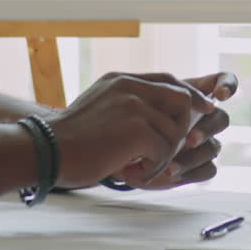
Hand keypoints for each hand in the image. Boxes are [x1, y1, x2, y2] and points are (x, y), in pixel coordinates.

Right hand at [49, 72, 216, 189]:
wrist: (45, 151)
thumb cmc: (69, 139)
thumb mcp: (100, 106)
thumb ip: (128, 103)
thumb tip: (162, 117)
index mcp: (122, 79)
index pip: (169, 79)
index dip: (191, 94)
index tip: (205, 108)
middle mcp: (130, 86)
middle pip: (182, 99)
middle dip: (185, 126)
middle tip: (172, 149)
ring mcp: (134, 105)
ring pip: (175, 131)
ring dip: (163, 154)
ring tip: (140, 164)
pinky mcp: (137, 129)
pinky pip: (164, 150)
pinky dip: (154, 166)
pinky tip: (133, 170)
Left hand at [114, 72, 238, 188]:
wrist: (121, 150)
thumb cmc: (133, 118)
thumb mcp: (141, 99)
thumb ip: (158, 93)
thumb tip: (175, 95)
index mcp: (194, 96)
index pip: (222, 81)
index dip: (228, 85)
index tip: (220, 95)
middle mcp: (203, 119)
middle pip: (221, 119)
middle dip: (207, 129)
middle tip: (189, 139)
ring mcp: (204, 144)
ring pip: (214, 148)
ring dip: (194, 156)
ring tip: (169, 165)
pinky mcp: (199, 167)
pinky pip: (208, 169)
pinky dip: (190, 173)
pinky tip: (170, 173)